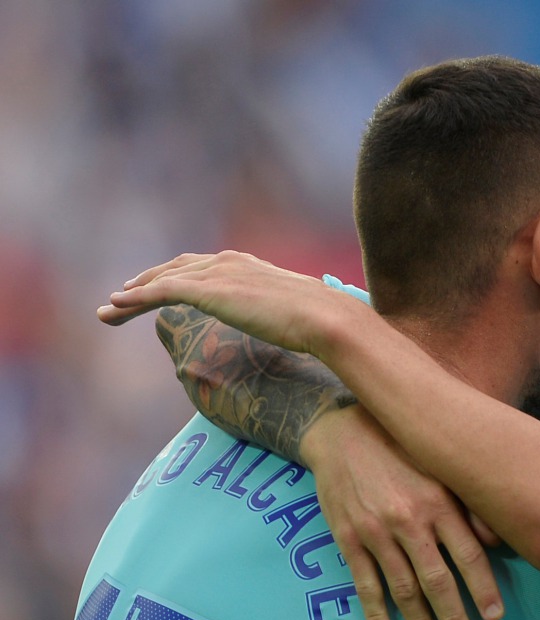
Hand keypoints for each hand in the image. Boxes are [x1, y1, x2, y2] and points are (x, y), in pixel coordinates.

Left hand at [98, 251, 368, 357]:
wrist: (326, 320)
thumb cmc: (323, 324)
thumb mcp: (297, 316)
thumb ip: (285, 316)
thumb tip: (295, 334)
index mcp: (249, 266)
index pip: (203, 266)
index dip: (176, 276)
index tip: (160, 288)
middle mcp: (229, 262)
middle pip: (176, 268)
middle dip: (147, 281)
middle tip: (123, 296)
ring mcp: (218, 274)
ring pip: (161, 280)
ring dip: (131, 294)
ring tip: (109, 309)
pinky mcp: (208, 291)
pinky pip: (160, 292)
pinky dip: (135, 298)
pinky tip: (117, 306)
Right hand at [302, 403, 504, 619]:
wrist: (340, 431)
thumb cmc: (401, 448)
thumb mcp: (440, 466)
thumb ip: (469, 504)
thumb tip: (499, 541)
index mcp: (438, 501)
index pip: (469, 554)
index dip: (483, 588)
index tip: (495, 615)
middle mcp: (409, 520)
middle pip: (437, 580)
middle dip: (455, 618)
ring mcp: (376, 532)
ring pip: (403, 589)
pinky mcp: (347, 538)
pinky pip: (364, 584)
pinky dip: (376, 615)